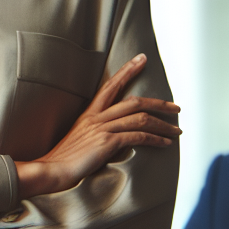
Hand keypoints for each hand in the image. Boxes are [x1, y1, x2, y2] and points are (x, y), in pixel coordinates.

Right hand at [14, 53, 180, 196]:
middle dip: (159, 103)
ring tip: (177, 130)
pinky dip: (155, 139)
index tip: (142, 59)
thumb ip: (96, 131)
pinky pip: (137, 136)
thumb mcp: (80, 138)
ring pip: (140, 118)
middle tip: (176, 106)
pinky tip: (165, 143)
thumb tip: (114, 133)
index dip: (128, 70)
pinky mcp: (107, 143)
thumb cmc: (64, 158)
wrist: (52, 169)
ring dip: (163, 124)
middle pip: (134, 101)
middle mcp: (97, 117)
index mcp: (90, 113)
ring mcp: (102, 129)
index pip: (111, 85)